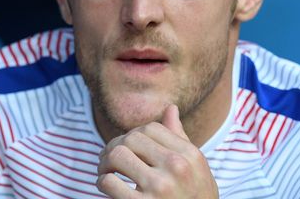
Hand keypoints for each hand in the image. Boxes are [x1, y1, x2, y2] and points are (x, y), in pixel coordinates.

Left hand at [97, 104, 218, 197]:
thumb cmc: (196, 197)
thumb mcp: (196, 168)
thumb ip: (180, 138)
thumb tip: (170, 108)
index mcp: (189, 155)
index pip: (151, 128)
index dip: (134, 134)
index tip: (128, 147)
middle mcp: (176, 167)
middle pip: (132, 138)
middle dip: (115, 145)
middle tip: (109, 158)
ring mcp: (159, 187)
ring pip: (117, 154)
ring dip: (105, 162)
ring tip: (106, 171)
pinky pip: (110, 183)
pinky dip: (102, 182)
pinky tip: (107, 186)